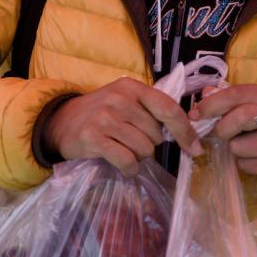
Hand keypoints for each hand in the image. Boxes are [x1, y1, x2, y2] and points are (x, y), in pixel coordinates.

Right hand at [42, 78, 201, 176]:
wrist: (60, 122)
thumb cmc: (100, 114)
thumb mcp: (124, 101)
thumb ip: (151, 111)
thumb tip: (187, 132)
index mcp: (132, 87)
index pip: (168, 108)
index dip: (186, 130)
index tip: (196, 148)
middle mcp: (119, 99)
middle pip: (156, 135)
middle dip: (150, 145)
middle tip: (131, 142)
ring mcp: (105, 117)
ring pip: (143, 149)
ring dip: (138, 158)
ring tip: (123, 150)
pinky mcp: (93, 138)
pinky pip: (127, 161)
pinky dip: (130, 169)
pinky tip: (123, 166)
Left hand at [191, 85, 256, 178]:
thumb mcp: (256, 102)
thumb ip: (230, 96)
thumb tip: (205, 94)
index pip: (237, 94)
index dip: (211, 104)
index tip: (195, 114)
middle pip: (240, 118)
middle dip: (221, 128)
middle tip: (219, 132)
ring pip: (238, 146)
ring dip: (233, 147)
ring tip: (243, 144)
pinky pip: (245, 165)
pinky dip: (242, 162)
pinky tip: (252, 156)